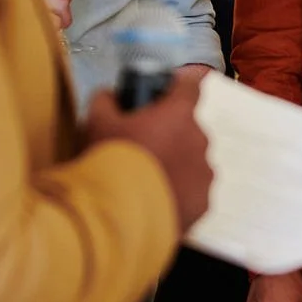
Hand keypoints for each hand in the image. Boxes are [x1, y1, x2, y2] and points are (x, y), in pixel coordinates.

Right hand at [86, 70, 212, 230]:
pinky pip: (193, 190)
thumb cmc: (110, 161)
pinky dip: (179, 192)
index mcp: (179, 114)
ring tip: (147, 178)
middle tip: (144, 146)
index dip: (179, 85)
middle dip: (170, 133)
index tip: (168, 91)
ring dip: (176, 164)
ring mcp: (204, 173)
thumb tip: (110, 95)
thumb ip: (106, 100)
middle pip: (188, 128)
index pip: (192, 85)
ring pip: (192, 161)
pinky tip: (155, 198)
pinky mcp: (203, 203)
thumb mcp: (97, 122)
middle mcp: (199, 140)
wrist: (118, 216)